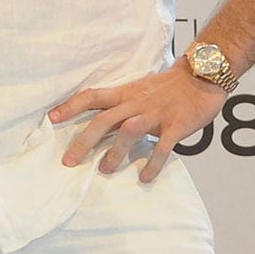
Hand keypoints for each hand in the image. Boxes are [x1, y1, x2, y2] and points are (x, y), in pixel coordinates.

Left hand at [50, 67, 227, 180]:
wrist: (203, 76)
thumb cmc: (169, 86)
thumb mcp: (139, 90)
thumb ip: (120, 106)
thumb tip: (98, 127)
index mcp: (125, 93)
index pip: (92, 96)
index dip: (71, 106)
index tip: (51, 119)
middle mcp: (136, 103)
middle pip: (104, 120)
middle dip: (84, 141)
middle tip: (69, 162)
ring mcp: (156, 114)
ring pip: (128, 131)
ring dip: (115, 152)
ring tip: (105, 170)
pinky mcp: (176, 125)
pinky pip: (162, 147)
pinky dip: (152, 164)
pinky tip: (144, 177)